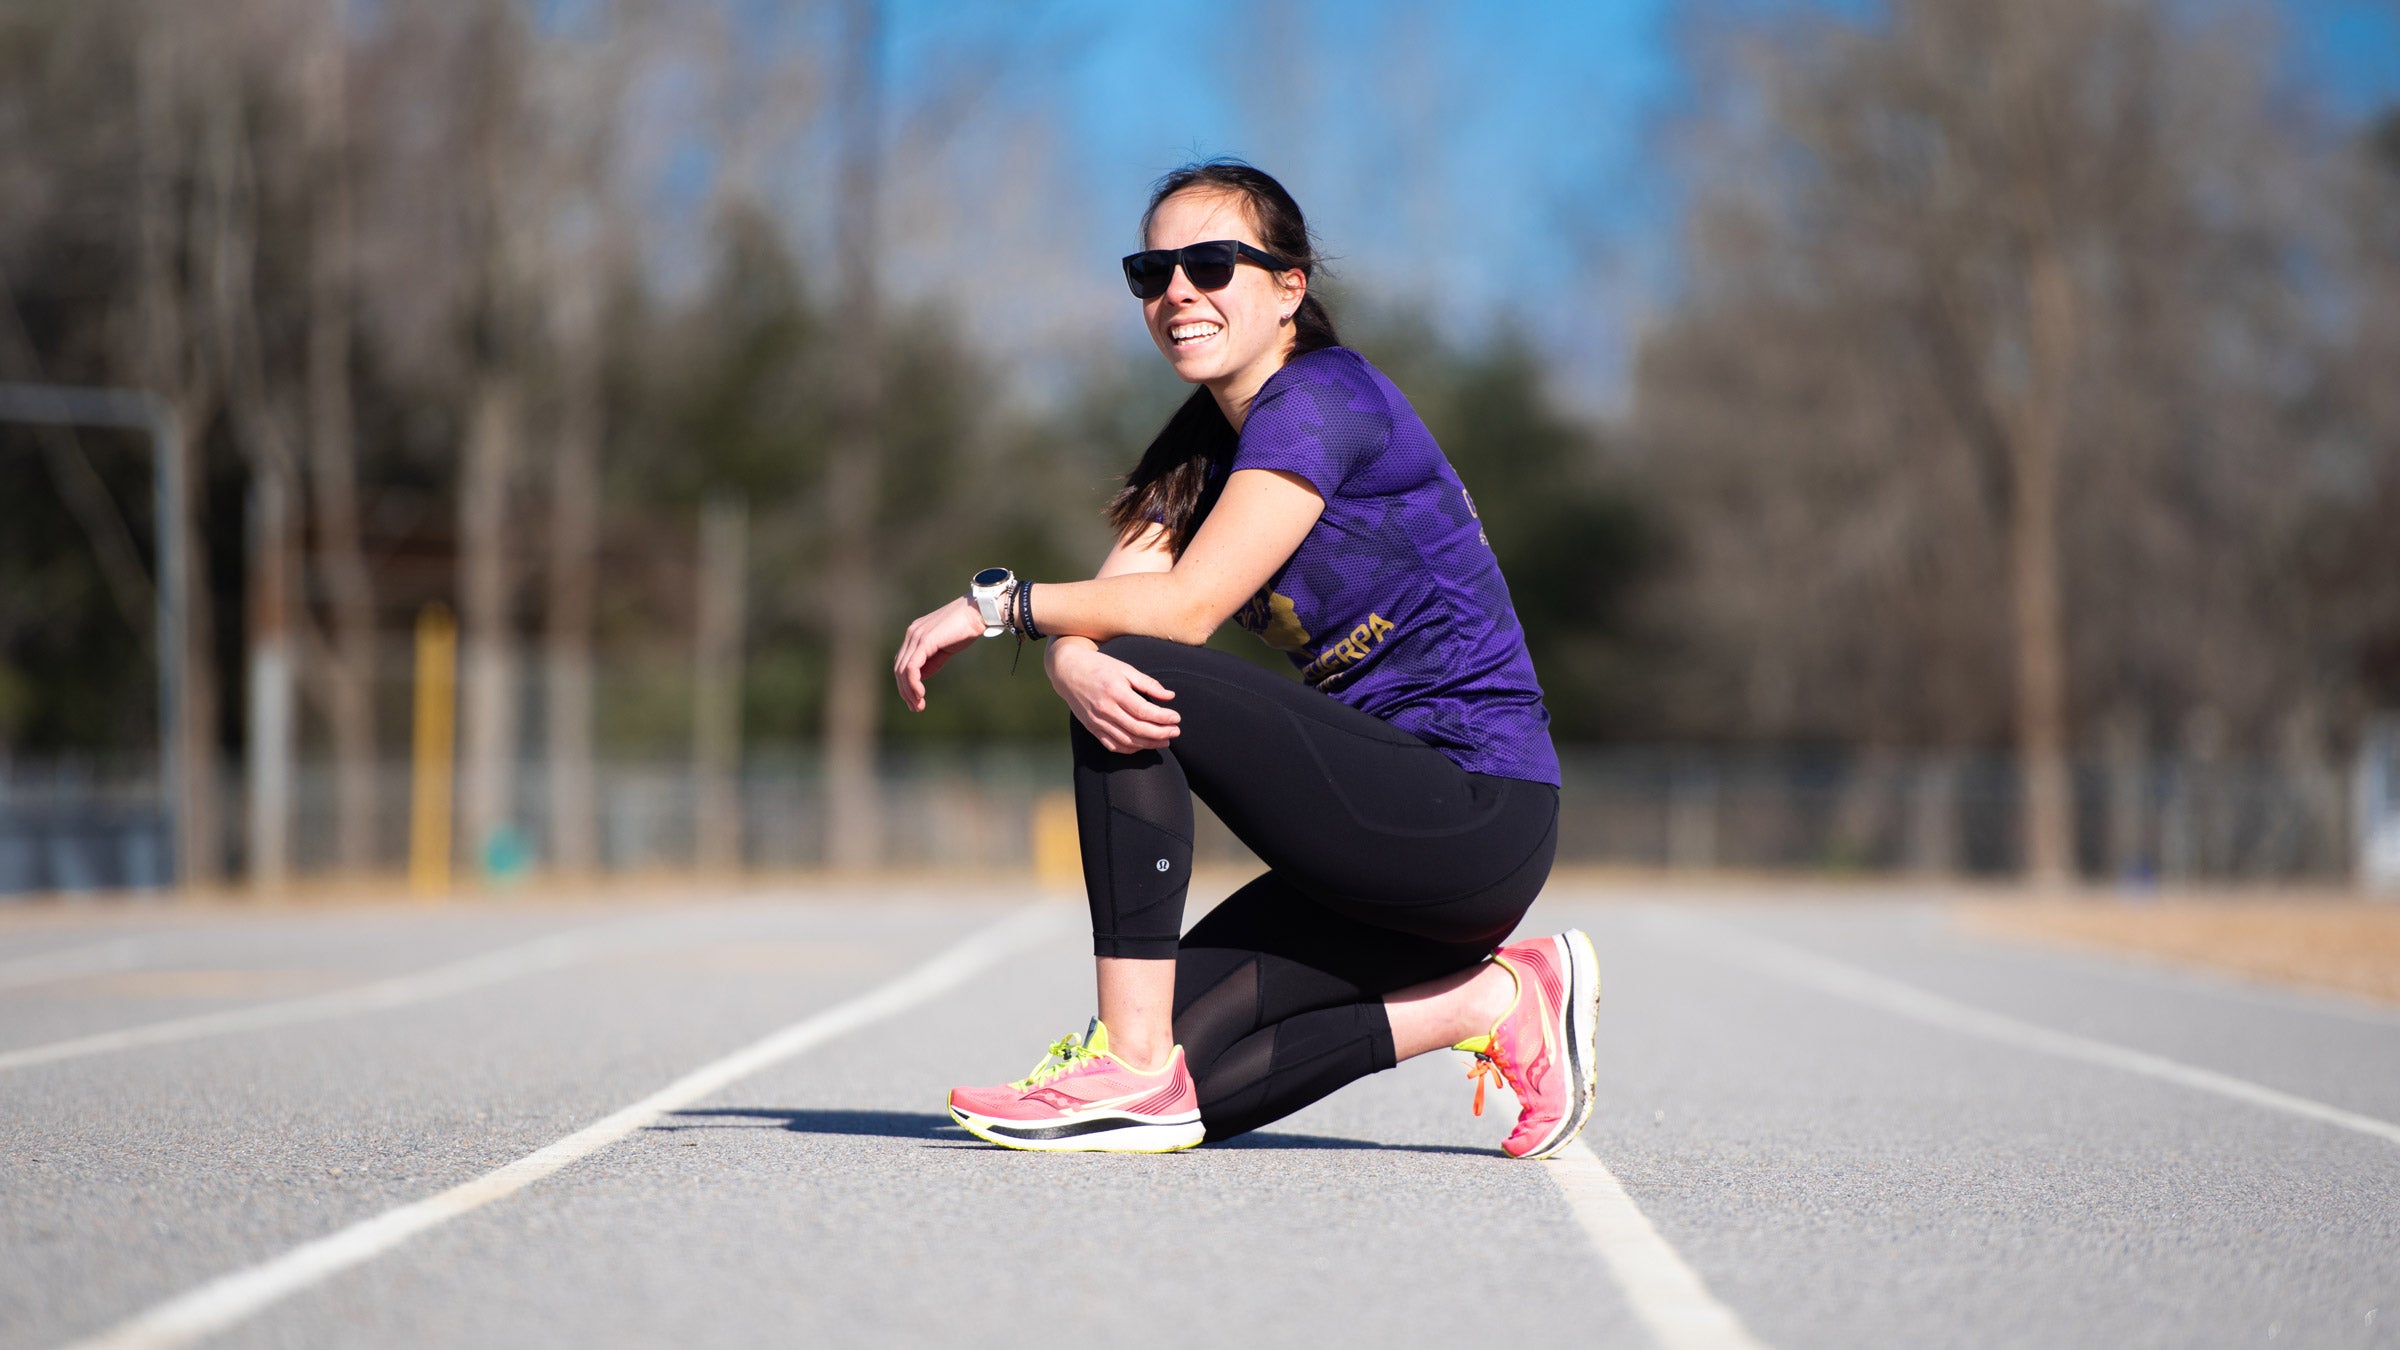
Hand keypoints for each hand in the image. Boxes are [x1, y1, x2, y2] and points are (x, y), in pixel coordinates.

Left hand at [893, 596, 987, 711]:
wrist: (978, 612)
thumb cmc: (965, 628)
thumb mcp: (944, 649)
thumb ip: (930, 661)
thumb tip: (919, 678)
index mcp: (914, 634)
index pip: (902, 663)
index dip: (905, 684)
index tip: (915, 701)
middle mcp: (911, 634)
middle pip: (899, 668)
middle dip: (905, 691)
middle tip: (916, 708)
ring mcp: (916, 636)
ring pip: (903, 670)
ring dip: (909, 691)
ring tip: (918, 705)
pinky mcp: (924, 641)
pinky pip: (912, 667)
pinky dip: (913, 683)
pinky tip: (921, 694)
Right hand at [1047, 638, 1179, 752]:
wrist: (1068, 671)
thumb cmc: (1100, 667)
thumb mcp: (1125, 668)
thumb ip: (1148, 683)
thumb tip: (1170, 696)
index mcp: (1114, 691)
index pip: (1143, 711)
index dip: (1163, 717)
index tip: (1176, 718)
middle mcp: (1104, 709)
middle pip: (1137, 729)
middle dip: (1160, 733)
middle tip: (1176, 731)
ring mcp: (1096, 721)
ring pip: (1127, 741)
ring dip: (1149, 744)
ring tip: (1165, 740)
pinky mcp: (1092, 728)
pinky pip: (1113, 745)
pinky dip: (1131, 749)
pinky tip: (1143, 745)